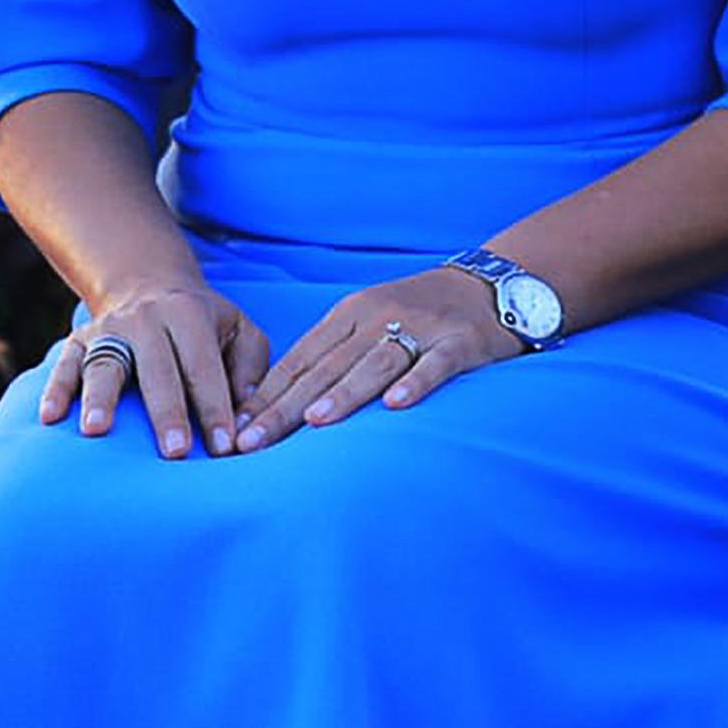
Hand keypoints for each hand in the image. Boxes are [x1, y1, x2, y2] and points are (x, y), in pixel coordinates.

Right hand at [42, 280, 272, 460]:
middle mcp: (146, 320)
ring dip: (100, 397)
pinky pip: (64, 366)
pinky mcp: (77, 342)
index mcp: (189, 315)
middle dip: (167, 412)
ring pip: (104, 365)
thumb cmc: (204, 325)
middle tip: (176, 453)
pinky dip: (56, 390)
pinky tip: (50, 417)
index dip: (214, 407)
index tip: (224, 447)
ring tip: (97, 430)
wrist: (147, 285)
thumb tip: (246, 418)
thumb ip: (250, 369)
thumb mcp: (239, 331)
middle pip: (156, 369)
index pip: (203, 366)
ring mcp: (108, 331)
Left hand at [234, 266, 519, 452]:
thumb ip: (330, 357)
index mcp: (350, 313)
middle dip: (286, 407)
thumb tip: (274, 405)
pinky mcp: (459, 342)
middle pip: (327, 367)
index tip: (236, 432)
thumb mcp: (368, 323)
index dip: (267, 395)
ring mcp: (420, 327)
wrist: (491, 285)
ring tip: (314, 421)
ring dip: (344, 393)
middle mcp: (379, 316)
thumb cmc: (418, 314)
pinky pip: (434, 364)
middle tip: (253, 442)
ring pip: (374, 364)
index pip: (300, 359)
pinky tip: (396, 405)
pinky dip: (415, 383)